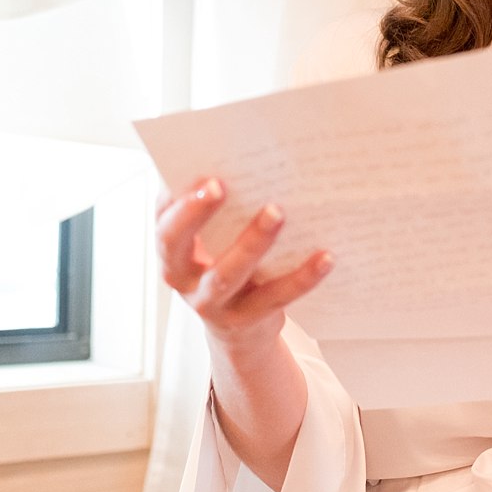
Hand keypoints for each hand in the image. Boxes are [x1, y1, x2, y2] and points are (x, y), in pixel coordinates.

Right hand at [155, 177, 332, 353]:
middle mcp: (187, 283)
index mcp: (173, 256)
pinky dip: (302, 277)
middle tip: (222, 185)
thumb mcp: (209, 242)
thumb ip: (208, 208)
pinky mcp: (250, 319)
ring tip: (277, 212)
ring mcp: (216, 305)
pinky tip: (325, 257)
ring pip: (229, 274)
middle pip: (182, 250)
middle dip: (198, 215)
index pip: (165, 229)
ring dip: (252, 241)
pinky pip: (277, 296)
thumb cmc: (224, 266)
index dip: (179, 206)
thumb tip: (224, 159)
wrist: (241, 332)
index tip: (203, 177)